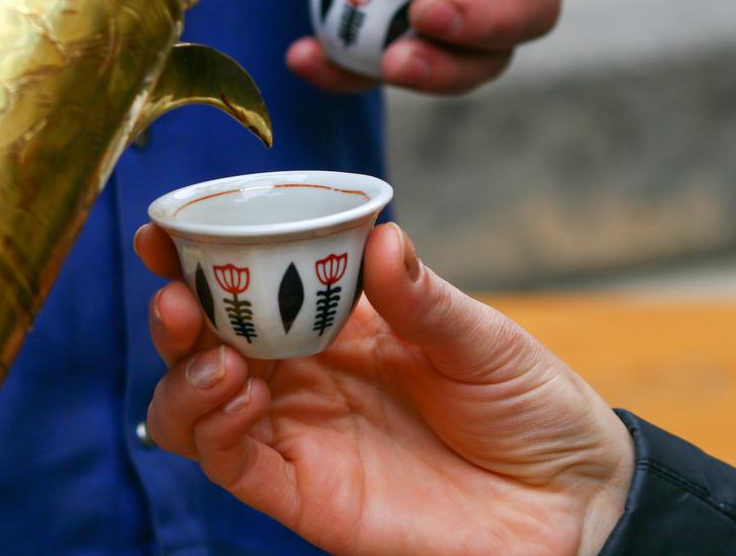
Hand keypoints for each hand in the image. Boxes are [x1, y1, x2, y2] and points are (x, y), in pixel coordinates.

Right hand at [136, 222, 633, 555]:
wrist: (572, 503)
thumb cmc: (531, 407)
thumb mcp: (481, 338)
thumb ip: (423, 297)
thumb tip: (382, 235)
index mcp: (339, 324)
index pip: (251, 284)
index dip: (200, 257)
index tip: (163, 230)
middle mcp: (305, 376)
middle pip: (206, 341)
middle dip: (175, 311)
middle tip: (176, 292)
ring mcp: (299, 435)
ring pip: (194, 405)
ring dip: (181, 374)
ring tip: (214, 355)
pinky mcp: (303, 493)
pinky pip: (230, 461)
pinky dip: (212, 426)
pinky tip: (236, 393)